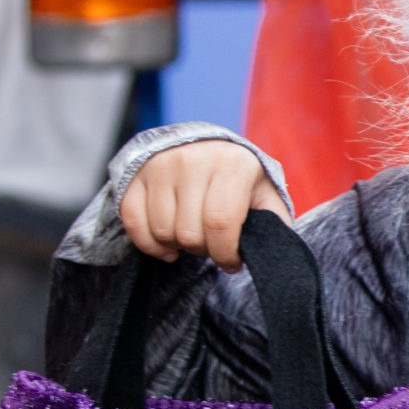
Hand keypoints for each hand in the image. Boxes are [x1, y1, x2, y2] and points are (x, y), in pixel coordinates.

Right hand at [120, 141, 291, 272]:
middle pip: (189, 233)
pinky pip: (134, 223)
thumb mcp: (264, 192)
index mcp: (231, 165)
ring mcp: (160, 166)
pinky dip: (149, 244)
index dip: (225, 253)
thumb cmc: (238, 178)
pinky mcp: (136, 176)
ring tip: (193, 237)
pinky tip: (167, 245)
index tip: (231, 261)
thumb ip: (274, 220)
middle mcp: (193, 161)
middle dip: (203, 251)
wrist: (205, 146)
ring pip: (162, 231)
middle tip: (212, 245)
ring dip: (178, 247)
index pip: (221, 223)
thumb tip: (275, 249)